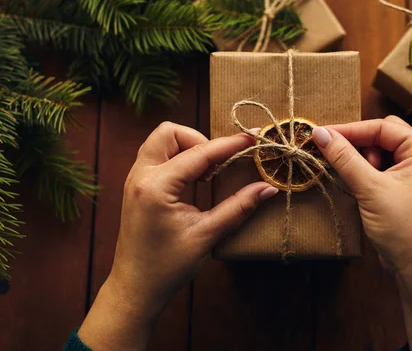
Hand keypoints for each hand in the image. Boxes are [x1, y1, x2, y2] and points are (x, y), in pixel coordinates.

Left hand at [79, 122, 277, 349]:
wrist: (135, 288)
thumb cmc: (167, 267)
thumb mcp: (207, 235)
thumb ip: (238, 207)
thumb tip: (268, 188)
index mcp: (156, 186)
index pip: (199, 153)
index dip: (229, 144)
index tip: (252, 138)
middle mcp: (140, 176)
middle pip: (170, 132)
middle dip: (199, 140)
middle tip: (220, 164)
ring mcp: (134, 179)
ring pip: (161, 141)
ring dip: (188, 147)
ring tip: (209, 174)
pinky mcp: (136, 186)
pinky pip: (157, 156)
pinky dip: (179, 158)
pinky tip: (196, 180)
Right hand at [312, 116, 411, 350]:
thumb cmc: (402, 228)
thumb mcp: (370, 189)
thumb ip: (345, 158)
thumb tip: (320, 134)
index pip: (382, 127)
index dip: (350, 130)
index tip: (321, 135)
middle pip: (383, 135)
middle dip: (357, 143)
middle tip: (334, 154)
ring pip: (380, 151)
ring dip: (360, 159)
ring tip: (349, 175)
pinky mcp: (405, 187)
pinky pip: (382, 168)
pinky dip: (365, 171)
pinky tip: (354, 182)